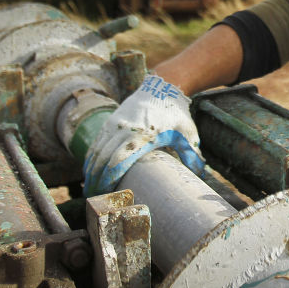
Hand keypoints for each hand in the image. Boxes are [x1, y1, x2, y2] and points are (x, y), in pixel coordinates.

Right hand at [82, 74, 204, 195]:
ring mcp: (115, 124)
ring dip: (91, 171)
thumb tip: (199, 172)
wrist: (162, 87)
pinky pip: (97, 142)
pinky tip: (88, 171)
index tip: (106, 193)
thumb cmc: (175, 113)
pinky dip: (91, 158)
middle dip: (97, 180)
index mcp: (143, 135)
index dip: (110, 177)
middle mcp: (125, 129)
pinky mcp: (111, 122)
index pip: (120, 159)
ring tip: (89, 190)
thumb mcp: (186, 132)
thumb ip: (191, 153)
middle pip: (104, 158)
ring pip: (97, 151)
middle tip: (94, 199)